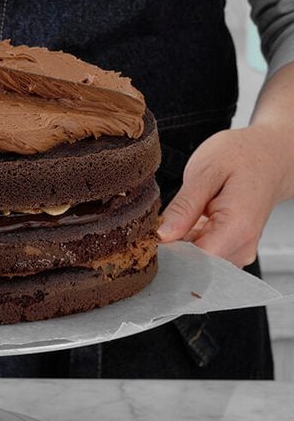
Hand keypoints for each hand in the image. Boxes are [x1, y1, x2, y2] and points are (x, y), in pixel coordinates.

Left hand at [157, 125, 293, 266]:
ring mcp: (239, 249)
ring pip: (196, 260)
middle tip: (163, 219)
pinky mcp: (232, 248)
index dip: (168, 253)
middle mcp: (241, 246)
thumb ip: (184, 206)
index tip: (150, 237)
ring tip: (181, 214)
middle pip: (194, 264)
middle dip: (171, 247)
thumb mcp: (206, 171)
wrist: (269, 156)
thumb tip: (162, 235)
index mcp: (237, 228)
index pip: (195, 262)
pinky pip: (202, 252)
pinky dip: (188, 239)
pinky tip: (189, 220)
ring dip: (179, 243)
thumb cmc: (242, 157)